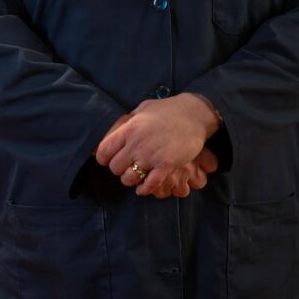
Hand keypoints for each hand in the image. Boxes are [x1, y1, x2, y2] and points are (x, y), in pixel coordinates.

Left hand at [95, 93, 219, 196]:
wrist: (194, 114)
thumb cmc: (168, 110)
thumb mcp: (143, 109)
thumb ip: (128, 122)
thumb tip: (114, 132)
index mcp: (130, 128)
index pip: (104, 151)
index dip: (104, 157)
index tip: (109, 158)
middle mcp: (137, 143)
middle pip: (115, 168)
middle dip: (119, 168)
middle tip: (126, 165)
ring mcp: (152, 155)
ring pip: (129, 179)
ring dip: (131, 179)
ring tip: (136, 174)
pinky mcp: (166, 165)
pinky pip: (149, 185)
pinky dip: (144, 189)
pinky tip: (144, 187)